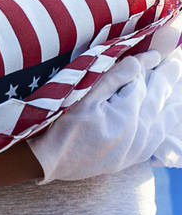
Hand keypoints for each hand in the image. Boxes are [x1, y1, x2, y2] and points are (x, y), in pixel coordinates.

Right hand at [29, 47, 181, 181]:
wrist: (45, 161)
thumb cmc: (58, 123)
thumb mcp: (83, 95)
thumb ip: (114, 78)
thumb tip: (140, 63)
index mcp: (126, 115)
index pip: (142, 84)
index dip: (147, 66)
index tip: (155, 53)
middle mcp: (136, 135)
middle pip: (156, 102)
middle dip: (165, 81)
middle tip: (174, 66)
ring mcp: (134, 151)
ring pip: (160, 124)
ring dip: (168, 105)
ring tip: (175, 94)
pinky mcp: (126, 161)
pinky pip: (154, 144)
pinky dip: (162, 129)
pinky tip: (164, 123)